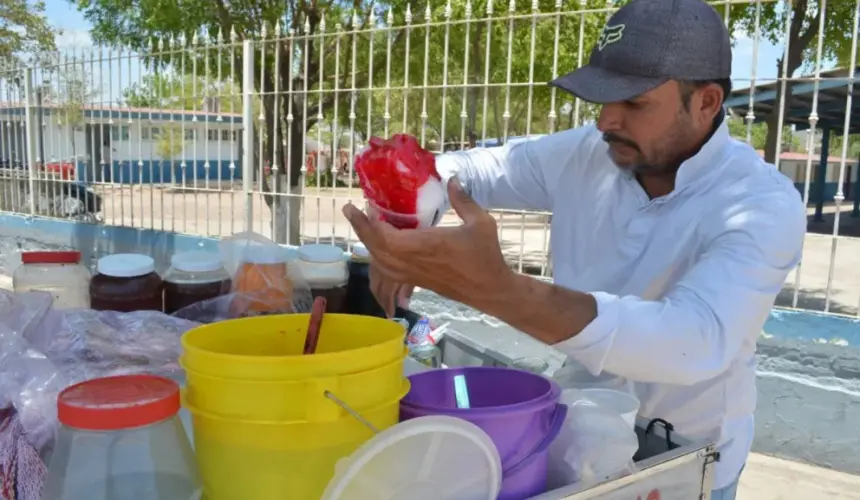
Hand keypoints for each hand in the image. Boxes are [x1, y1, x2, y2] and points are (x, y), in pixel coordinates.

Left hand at [343, 178, 514, 307]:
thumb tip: (452, 178)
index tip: (365, 206)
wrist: (490, 289)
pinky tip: (377, 248)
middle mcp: (414, 261)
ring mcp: (414, 274)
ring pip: (380, 262)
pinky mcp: (417, 281)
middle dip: (361, 229)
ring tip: (361, 226)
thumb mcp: (481, 222)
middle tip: (350, 210)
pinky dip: (378, 258)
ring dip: (368, 244)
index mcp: (426, 245)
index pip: (387, 238)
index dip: (371, 224)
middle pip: (377, 248)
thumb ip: (463, 200)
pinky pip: (389, 271)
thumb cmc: (486, 255)